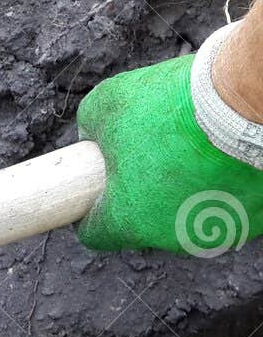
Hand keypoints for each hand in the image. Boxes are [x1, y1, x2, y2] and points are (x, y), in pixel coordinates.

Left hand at [77, 54, 262, 255]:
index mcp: (130, 222)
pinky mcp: (252, 219)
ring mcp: (216, 229)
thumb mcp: (107, 105)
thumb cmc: (175, 106)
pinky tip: (225, 158)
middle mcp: (172, 237)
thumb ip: (91, 129)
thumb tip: (93, 138)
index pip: (96, 233)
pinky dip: (224, 186)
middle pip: (145, 223)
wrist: (249, 100)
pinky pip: (228, 205)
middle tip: (153, 157)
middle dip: (144, 194)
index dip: (91, 212)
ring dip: (187, 192)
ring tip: (195, 153)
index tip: (94, 195)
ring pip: (189, 215)